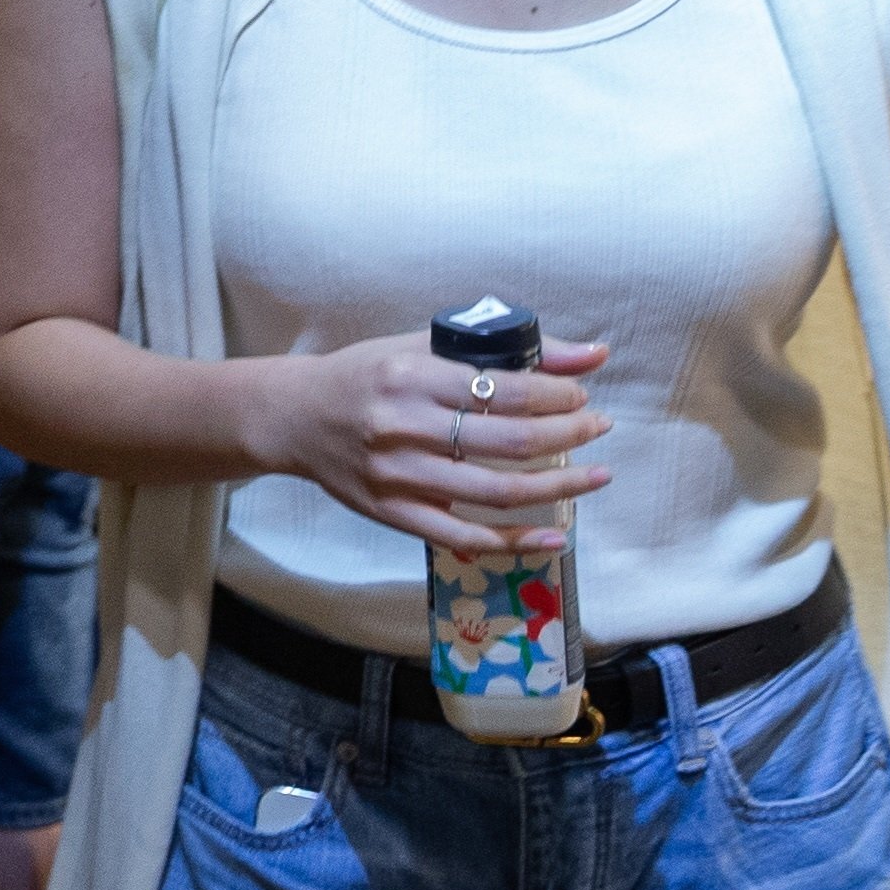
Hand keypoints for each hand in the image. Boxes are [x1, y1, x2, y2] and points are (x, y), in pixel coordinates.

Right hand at [246, 333, 609, 563]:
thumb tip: (592, 356)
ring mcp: (396, 475)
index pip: (504, 390)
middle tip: (597, 428)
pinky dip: (515, 541)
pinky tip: (555, 533)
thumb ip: (505, 352)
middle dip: (569, 436)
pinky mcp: (390, 512)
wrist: (292, 416)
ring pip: (495, 493)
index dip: (557, 397)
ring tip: (595, 475)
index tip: (581, 397)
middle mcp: (402, 426)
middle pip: (509, 442)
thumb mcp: (423, 348)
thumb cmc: (364, 375)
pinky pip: (463, 537)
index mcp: (411, 376)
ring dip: (559, 486)